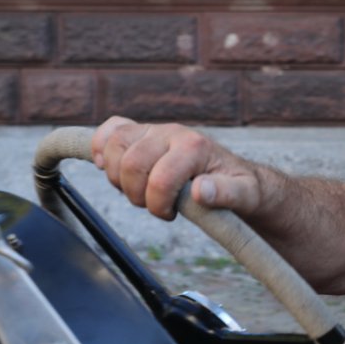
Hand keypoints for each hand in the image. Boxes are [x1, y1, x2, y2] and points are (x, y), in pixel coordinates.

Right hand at [91, 117, 260, 220]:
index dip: (157, 205)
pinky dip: (100, 146)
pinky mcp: (142, 133)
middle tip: (153, 205)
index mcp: (195, 147)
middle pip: (130, 162)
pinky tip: (104, 165)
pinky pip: (111, 128)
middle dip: (136, 194)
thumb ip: (226, 193)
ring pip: (114, 144)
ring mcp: (154, 131)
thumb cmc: (240, 187)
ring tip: (138, 190)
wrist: (235, 174)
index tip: (170, 215)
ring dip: (117, 176)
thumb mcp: (244, 195)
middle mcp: (172, 133)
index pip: (159, 178)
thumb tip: (202, 191)